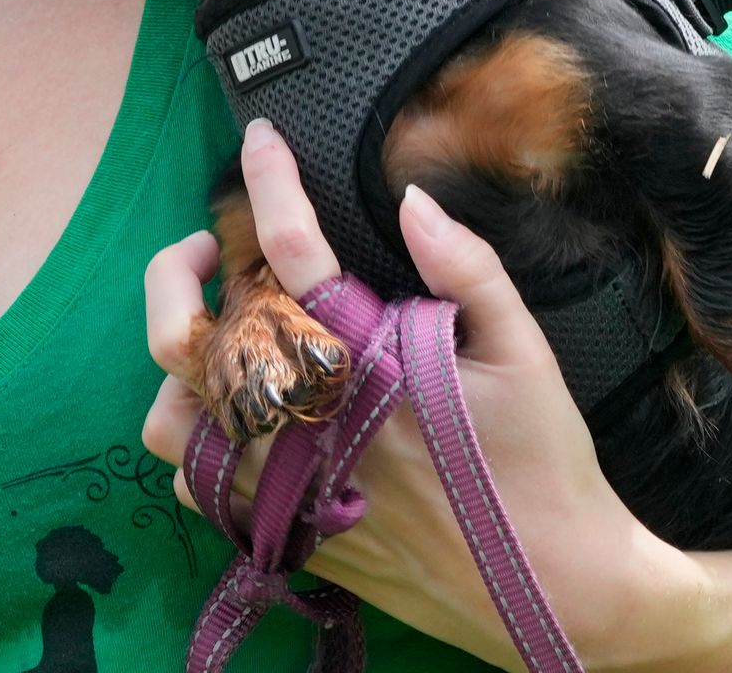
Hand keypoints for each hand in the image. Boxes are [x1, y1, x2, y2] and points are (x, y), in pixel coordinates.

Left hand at [143, 124, 723, 671]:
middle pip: (192, 335)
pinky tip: (230, 409)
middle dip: (177, 269)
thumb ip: (467, 267)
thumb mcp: (526, 353)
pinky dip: (194, 439)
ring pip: (174, 414)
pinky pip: (194, 484)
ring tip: (209, 330)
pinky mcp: (286, 534)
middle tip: (202, 247)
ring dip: (179, 362)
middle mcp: (312, 427)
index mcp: (369, 369)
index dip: (270, 184)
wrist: (557, 592)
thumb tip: (412, 199)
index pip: (295, 254)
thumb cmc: (545, 467)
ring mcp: (289, 488)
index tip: (261, 140)